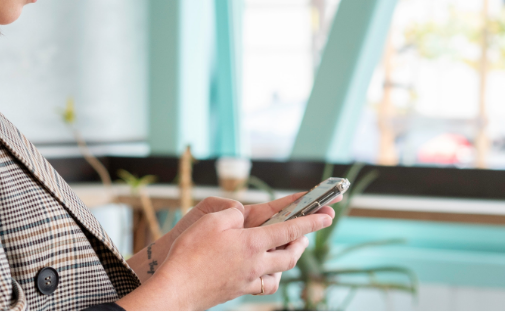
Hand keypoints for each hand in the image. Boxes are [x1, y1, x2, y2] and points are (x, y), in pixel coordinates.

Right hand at [117, 207, 333, 310]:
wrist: (177, 288)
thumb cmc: (190, 253)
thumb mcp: (211, 221)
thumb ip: (233, 214)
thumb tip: (243, 216)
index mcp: (252, 242)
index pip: (290, 229)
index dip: (311, 221)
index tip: (328, 215)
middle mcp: (256, 263)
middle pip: (291, 255)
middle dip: (303, 243)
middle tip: (307, 234)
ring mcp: (248, 280)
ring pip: (281, 272)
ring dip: (290, 260)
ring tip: (290, 251)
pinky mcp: (239, 290)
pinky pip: (265, 285)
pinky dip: (272, 277)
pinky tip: (266, 271)